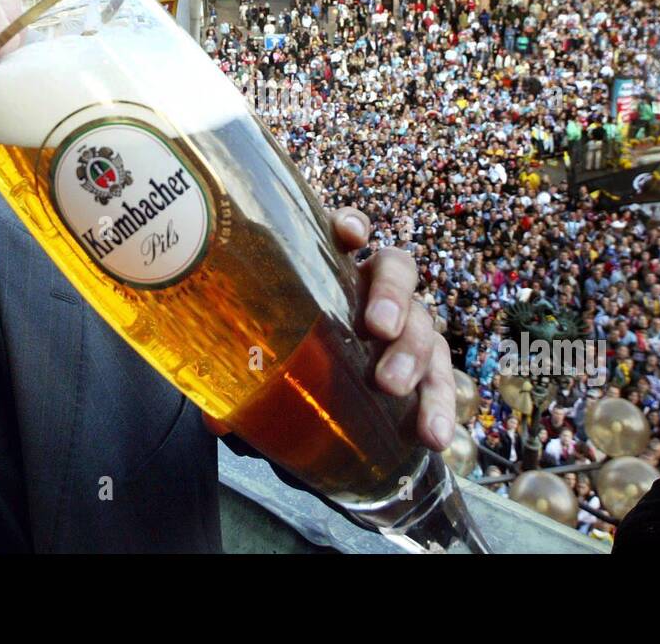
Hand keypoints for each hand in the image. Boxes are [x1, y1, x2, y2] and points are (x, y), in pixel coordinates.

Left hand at [202, 207, 456, 451]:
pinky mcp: (426, 369)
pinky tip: (434, 434)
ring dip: (413, 353)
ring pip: (425, 322)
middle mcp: (374, 292)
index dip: (352, 226)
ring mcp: (406, 328)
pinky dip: (438, 405)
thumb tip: (217, 421)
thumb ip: (240, 389)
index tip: (349, 235)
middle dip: (391, 295)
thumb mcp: (261, 374)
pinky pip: (442, 378)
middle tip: (377, 329)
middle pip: (397, 270)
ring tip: (392, 386)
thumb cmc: (289, 375)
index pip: (347, 232)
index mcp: (332, 275)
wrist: (323, 422)